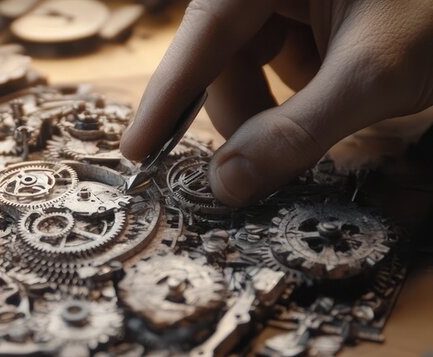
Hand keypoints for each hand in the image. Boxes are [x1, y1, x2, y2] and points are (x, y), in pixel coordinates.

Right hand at [120, 0, 432, 205]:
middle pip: (224, 58)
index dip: (165, 100)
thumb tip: (226, 186)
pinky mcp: (317, 11)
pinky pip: (283, 59)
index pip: (200, 37)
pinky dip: (301, 90)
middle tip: (254, 167)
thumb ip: (294, 133)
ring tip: (328, 115)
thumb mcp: (374, 76)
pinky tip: (338, 92)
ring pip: (252, 65)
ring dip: (276, 106)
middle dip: (242, 115)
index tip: (135, 153)